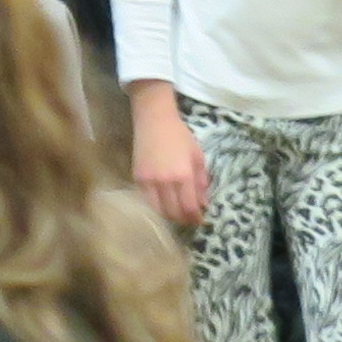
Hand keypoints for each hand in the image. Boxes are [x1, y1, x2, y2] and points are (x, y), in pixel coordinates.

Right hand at [133, 101, 209, 225]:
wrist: (154, 120)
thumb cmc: (179, 135)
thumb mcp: (197, 156)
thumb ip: (201, 181)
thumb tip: (203, 203)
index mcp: (183, 175)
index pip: (189, 207)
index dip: (195, 218)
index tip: (199, 220)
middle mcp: (165, 182)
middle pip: (173, 213)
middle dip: (183, 220)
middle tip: (189, 220)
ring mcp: (149, 182)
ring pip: (158, 211)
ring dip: (169, 216)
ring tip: (176, 214)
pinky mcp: (137, 179)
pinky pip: (147, 201)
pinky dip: (156, 207)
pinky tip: (163, 204)